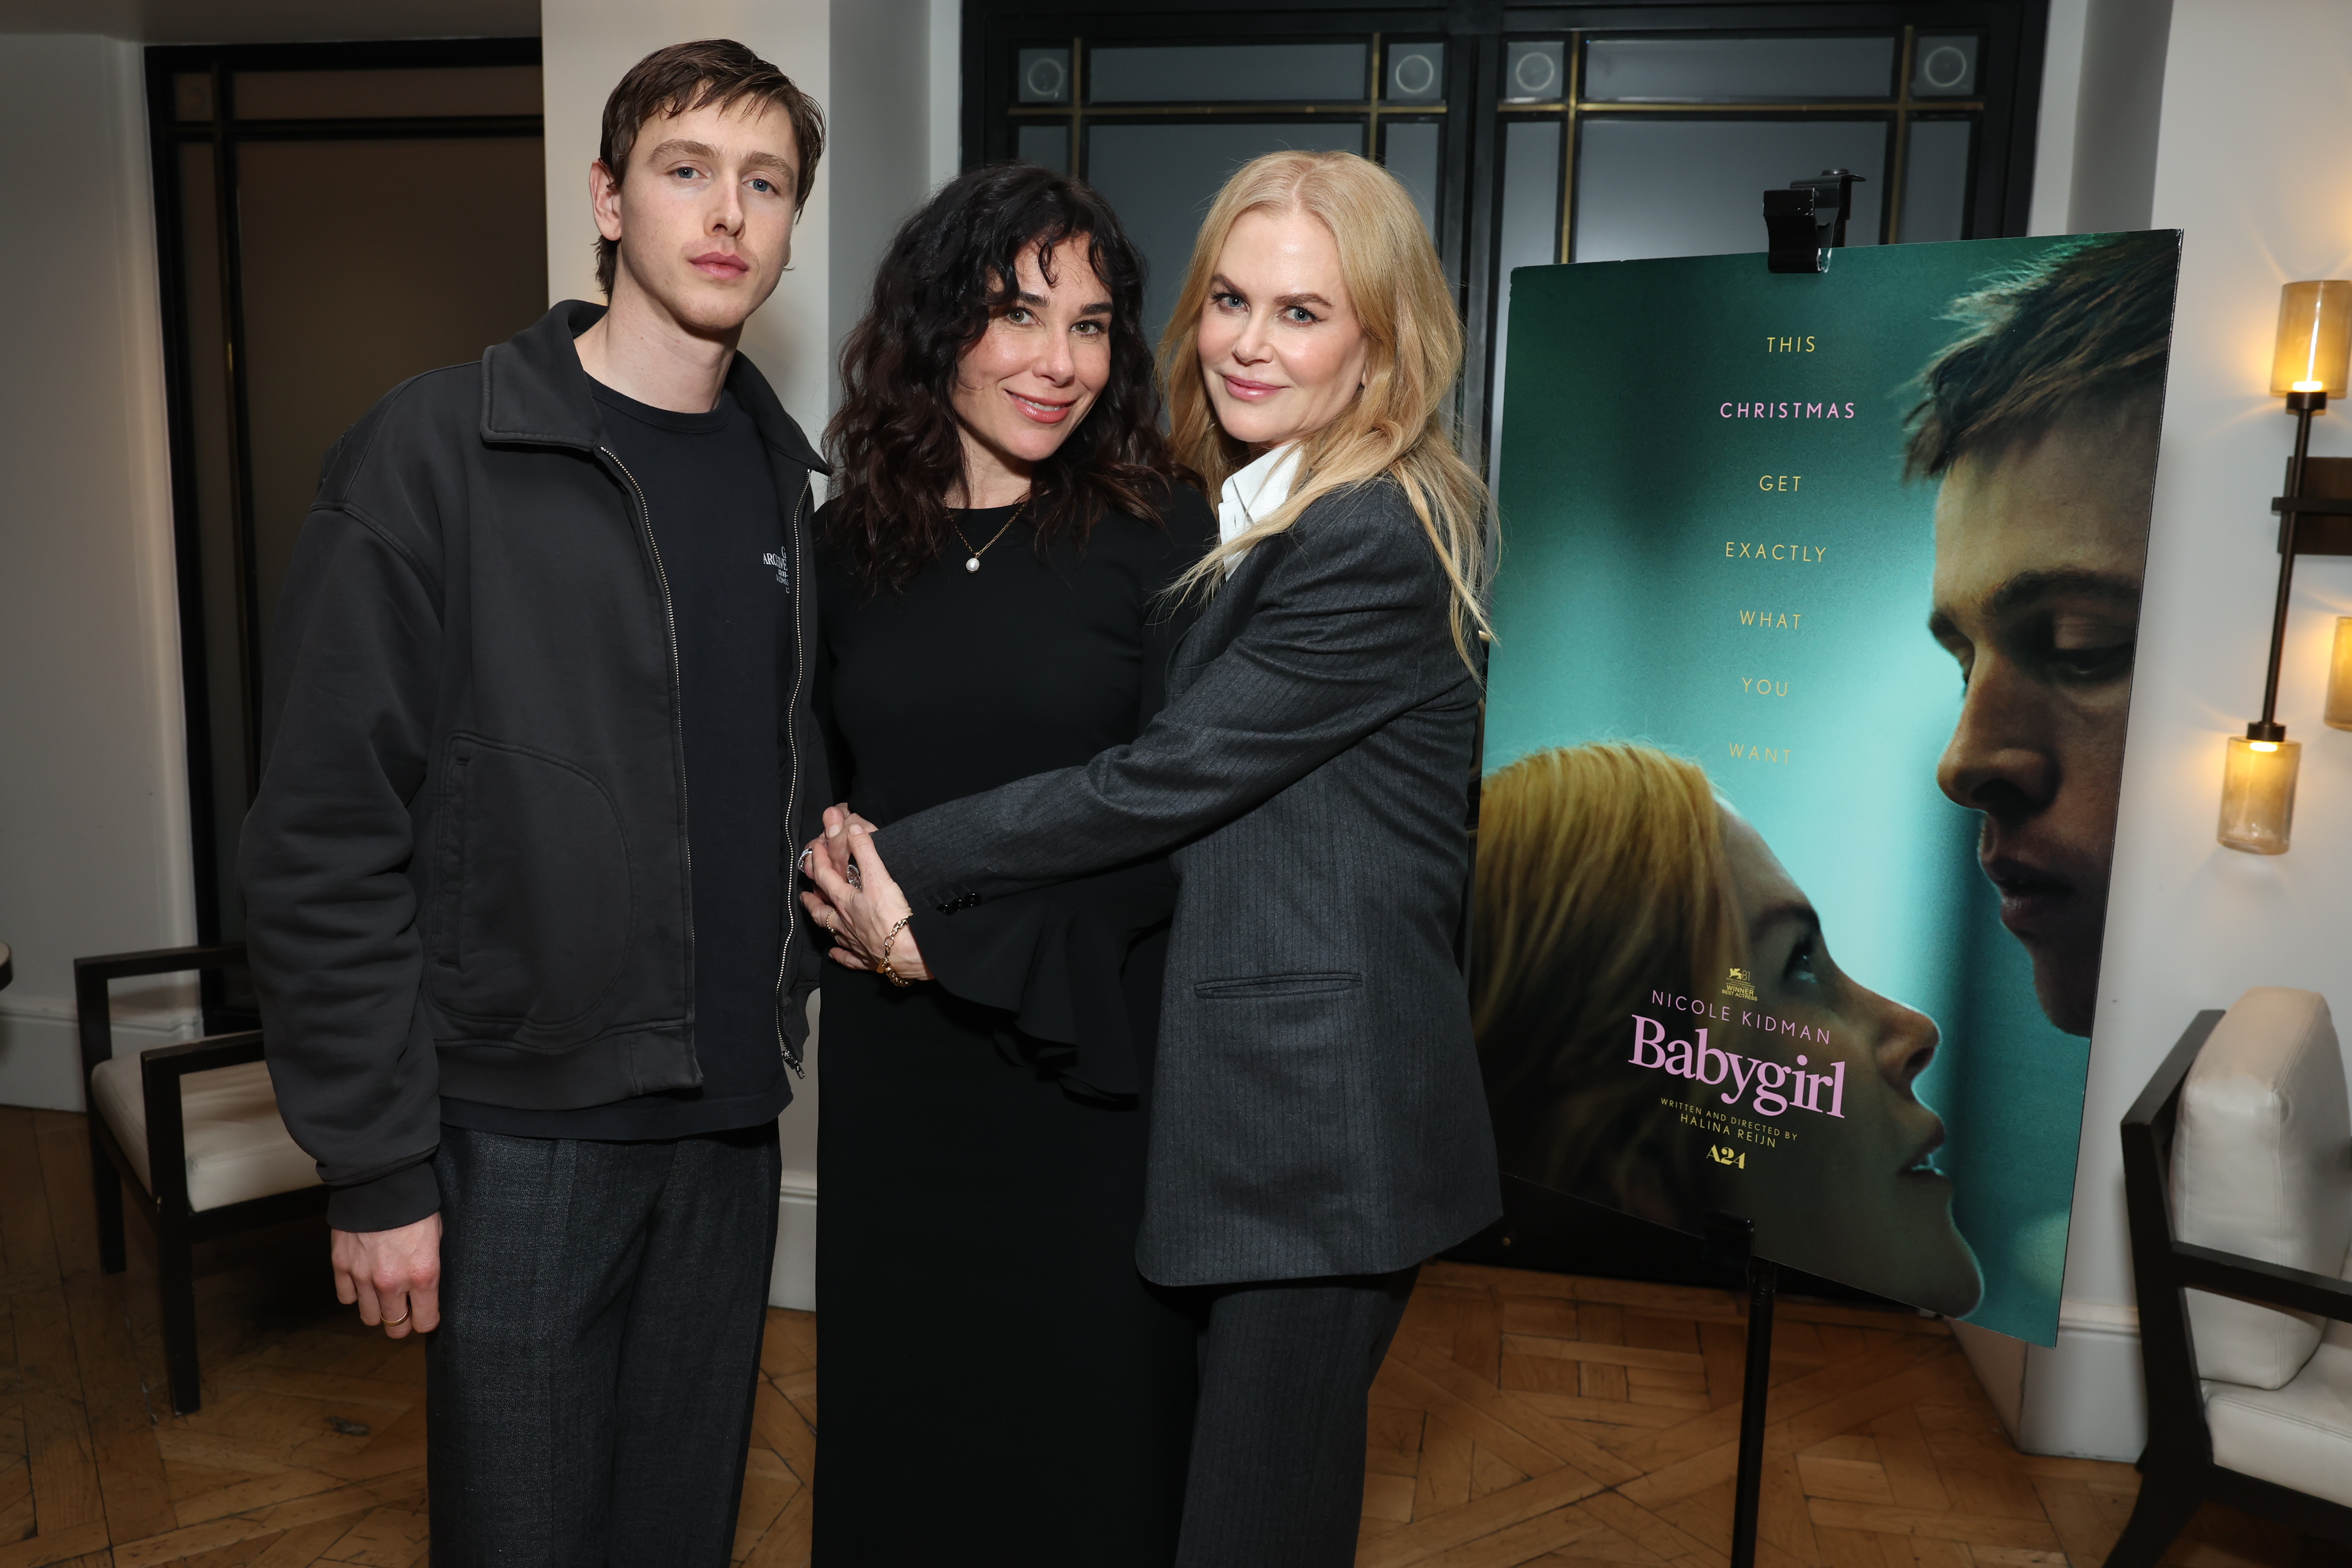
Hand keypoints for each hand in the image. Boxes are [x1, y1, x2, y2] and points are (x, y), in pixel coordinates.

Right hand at [331, 1212, 442, 1337]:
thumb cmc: (415, 1205)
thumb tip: (431, 1289)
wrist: (381, 1180)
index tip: (427, 1312)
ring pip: (368, 1317)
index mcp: (422, 1274)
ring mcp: (363, 1277)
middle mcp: (391, 1282)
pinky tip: (364, 1280)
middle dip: (402, 1322)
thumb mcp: (438, 1236)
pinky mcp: (341, 1267)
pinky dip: (355, 1293)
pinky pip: (346, 1298)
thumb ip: (432, 1267)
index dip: (427, 1319)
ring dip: (377, 1310)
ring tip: (384, 1295)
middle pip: (395, 1327)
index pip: (425, 1322)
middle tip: (405, 1309)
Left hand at [800, 818, 928, 981]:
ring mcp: (854, 942)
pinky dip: (839, 954)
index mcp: (846, 901)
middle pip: (821, 909)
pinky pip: (847, 957)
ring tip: (815, 917)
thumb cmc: (892, 916)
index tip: (816, 850)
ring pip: (831, 931)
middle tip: (804, 894)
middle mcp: (845, 922)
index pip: (825, 877)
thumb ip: (866, 852)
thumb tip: (854, 831)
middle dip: (812, 899)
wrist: (907, 952)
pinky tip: (834, 953)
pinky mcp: (866, 958)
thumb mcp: (880, 878)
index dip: (819, 861)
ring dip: (822, 922)